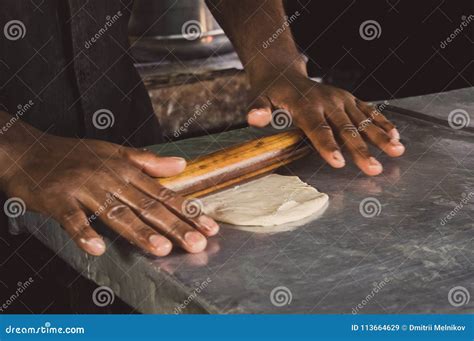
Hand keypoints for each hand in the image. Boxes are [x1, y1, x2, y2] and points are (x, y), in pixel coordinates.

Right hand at [3, 134, 218, 255]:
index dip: (188, 211)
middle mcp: (111, 179)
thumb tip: (182, 164)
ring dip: (139, 232)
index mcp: (127, 170)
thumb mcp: (115, 152)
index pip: (164, 193)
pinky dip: (84, 233)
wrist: (30, 150)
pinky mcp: (59, 200)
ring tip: (162, 249)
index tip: (210, 228)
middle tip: (197, 243)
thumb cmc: (76, 154)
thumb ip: (149, 161)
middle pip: (147, 206)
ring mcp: (85, 189)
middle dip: (175, 226)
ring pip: (116, 212)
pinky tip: (97, 248)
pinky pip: (73, 219)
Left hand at [246, 75, 404, 175]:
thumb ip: (258, 108)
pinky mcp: (349, 98)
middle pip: (345, 129)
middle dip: (361, 150)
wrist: (284, 72)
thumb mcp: (258, 97)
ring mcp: (341, 98)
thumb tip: (255, 118)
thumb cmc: (270, 91)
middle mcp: (327, 100)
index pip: (317, 128)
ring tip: (397, 152)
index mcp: (305, 104)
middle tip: (374, 169)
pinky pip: (368, 111)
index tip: (338, 163)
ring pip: (362, 120)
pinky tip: (396, 136)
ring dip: (381, 136)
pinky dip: (382, 123)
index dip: (327, 146)